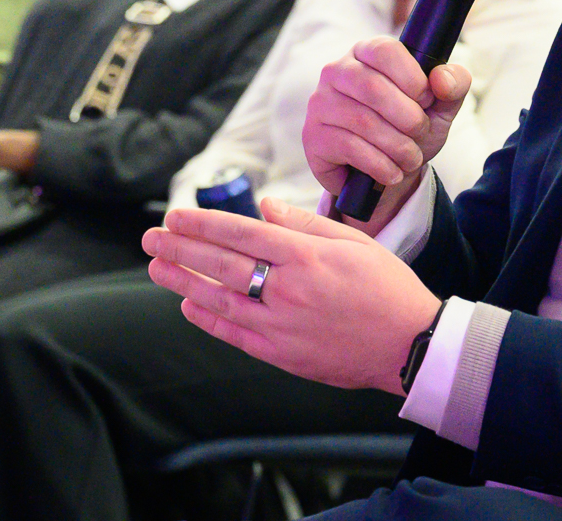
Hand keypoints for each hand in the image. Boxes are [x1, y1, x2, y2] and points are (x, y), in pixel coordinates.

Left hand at [144, 197, 441, 394]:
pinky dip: (208, 319)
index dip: (202, 224)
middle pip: (222, 264)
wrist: (410, 344)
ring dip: (183, 282)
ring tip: (156, 268)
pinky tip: (187, 305)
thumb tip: (264, 207)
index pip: (240, 234)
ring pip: (221, 299)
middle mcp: (289, 288)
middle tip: (151, 239)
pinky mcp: (283, 354)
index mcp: (306, 256)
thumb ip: (304, 224)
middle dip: (181, 249)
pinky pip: (236, 334)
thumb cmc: (386, 287)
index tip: (175, 217)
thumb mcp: (353, 241)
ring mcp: (283, 324)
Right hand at [303, 36, 470, 232]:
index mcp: (366, 52)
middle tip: (421, 133)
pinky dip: (381, 165)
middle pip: (373, 88)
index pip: (385, 51)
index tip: (427, 99)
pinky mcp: (313, 136)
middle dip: (409, 119)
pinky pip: (350, 148)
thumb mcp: (441, 106)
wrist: (386, 171)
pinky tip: (392, 171)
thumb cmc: (409, 129)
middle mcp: (336, 72)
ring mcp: (320, 103)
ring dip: (398, 147)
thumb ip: (453, 84)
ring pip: (363, 122)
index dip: (412, 78)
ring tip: (411, 158)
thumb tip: (441, 79)